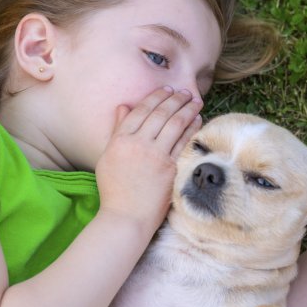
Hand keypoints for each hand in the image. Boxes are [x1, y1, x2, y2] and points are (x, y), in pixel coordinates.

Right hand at [95, 87, 202, 230]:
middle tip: (186, 92)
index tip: (167, 90)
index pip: (141, 110)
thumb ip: (117, 130)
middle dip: (175, 99)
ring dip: (187, 109)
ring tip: (195, 101)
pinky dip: (192, 128)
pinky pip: (184, 143)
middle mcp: (138, 144)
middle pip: (160, 114)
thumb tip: (124, 106)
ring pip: (175, 124)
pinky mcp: (170, 168)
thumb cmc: (115, 189)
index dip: (156, 97)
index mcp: (120, 140)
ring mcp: (155, 156)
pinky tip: (198, 120)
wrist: (126, 216)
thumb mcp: (108, 156)